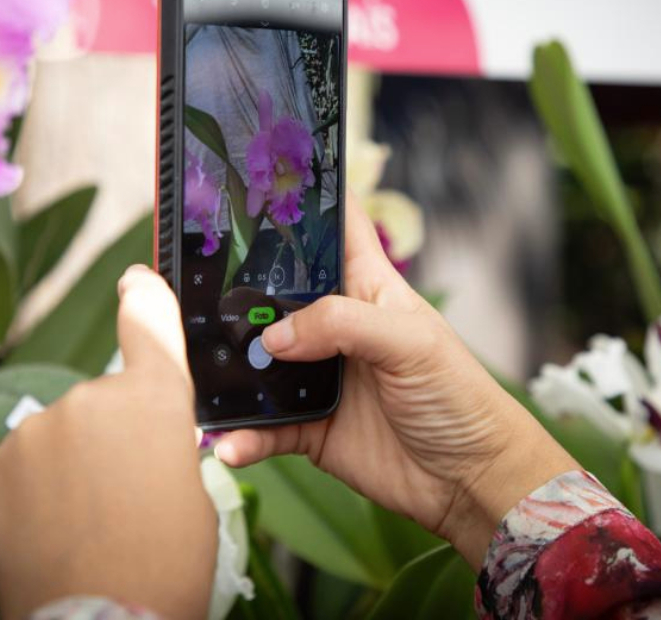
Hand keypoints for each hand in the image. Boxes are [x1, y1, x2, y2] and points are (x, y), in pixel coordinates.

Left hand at [0, 266, 216, 619]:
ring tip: (87, 523)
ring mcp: (37, 429)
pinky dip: (38, 485)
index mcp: (154, 400)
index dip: (145, 298)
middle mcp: (90, 398)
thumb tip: (144, 446)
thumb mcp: (195, 497)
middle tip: (127, 497)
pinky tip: (53, 527)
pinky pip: (27, 460)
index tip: (135, 279)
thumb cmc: (166, 569)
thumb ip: (167, 446)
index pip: (150, 325)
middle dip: (115, 437)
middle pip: (107, 401)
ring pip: (63, 434)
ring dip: (73, 463)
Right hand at [215, 197, 577, 566]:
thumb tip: (276, 336)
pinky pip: (264, 428)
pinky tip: (230, 444)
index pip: (334, 227)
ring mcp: (318, 377)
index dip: (303, 200)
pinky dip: (243, 436)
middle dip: (237, 293)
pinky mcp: (309, 427)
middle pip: (275, 295)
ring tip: (199, 376)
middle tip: (192, 293)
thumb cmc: (460, 397)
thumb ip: (344, 325)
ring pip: (260, 364)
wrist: (469, 480)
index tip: (254, 180)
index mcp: (366, 288)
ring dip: (231, 371)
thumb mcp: (412, 343)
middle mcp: (335, 327)